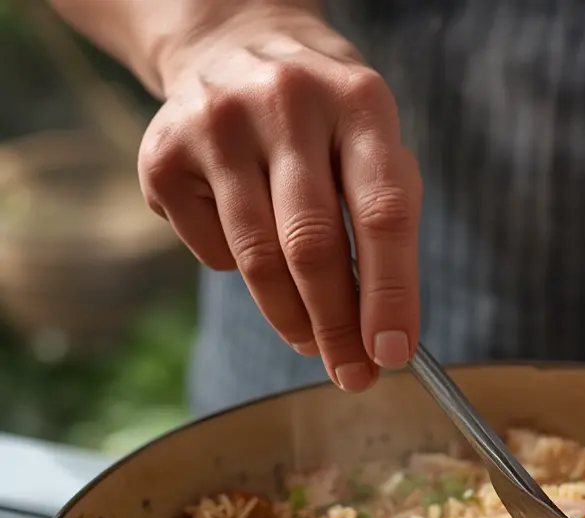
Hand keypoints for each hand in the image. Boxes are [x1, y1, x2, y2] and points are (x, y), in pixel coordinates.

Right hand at [138, 4, 420, 390]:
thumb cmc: (327, 126)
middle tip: (353, 375)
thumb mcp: (374, 151)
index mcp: (359, 103)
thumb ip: (387, 234)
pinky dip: (239, 273)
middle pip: (312, 245)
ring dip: (291, 320)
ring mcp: (216, 124)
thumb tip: (382, 338)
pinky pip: (212, 252)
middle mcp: (285, 103)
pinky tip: (253, 249)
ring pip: (258, 259)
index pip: (383, 214)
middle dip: (336, 327)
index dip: (390, 294)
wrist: (234, 46)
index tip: (393, 354)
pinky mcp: (163, 154)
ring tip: (313, 343)